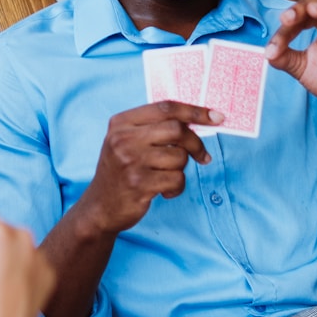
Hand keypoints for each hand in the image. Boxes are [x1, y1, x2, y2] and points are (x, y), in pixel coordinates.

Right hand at [85, 101, 222, 233]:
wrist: (99, 208)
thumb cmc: (120, 173)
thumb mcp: (126, 142)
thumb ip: (153, 128)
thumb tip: (197, 121)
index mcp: (121, 123)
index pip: (165, 108)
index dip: (195, 111)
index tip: (217, 117)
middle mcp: (123, 140)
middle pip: (176, 129)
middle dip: (195, 143)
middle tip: (202, 156)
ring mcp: (130, 162)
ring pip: (179, 157)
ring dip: (181, 169)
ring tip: (166, 178)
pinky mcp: (139, 184)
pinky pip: (177, 179)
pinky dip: (177, 188)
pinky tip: (163, 192)